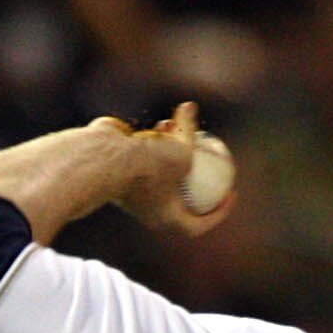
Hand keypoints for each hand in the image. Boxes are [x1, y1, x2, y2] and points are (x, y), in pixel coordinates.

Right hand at [108, 101, 236, 237]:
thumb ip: (189, 131)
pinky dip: (156, 145)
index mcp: (167, 219)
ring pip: (162, 174)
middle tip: (212, 165)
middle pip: (181, 199)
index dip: (219, 212)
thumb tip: (190, 107)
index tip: (231, 194)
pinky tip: (163, 123)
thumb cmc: (147, 165)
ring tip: (183, 131)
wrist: (102, 161)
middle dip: (198, 180)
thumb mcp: (181, 151)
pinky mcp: (122, 173)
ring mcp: (134, 192)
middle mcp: (150, 210)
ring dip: (176, 152)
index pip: (198, 224)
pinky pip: (145, 161)